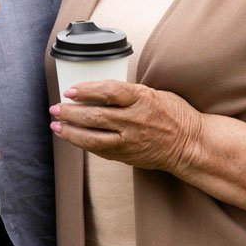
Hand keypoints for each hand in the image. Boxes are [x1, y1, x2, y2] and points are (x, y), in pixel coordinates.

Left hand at [49, 80, 202, 173]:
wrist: (189, 144)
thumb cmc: (173, 114)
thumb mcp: (154, 93)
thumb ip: (128, 93)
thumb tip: (99, 90)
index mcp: (142, 99)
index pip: (109, 91)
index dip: (87, 90)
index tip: (71, 90)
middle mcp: (134, 120)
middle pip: (95, 115)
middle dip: (71, 112)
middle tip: (55, 107)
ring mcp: (129, 140)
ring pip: (93, 137)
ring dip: (71, 131)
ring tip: (56, 125)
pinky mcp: (126, 155)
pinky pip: (100, 150)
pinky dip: (83, 143)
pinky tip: (73, 137)